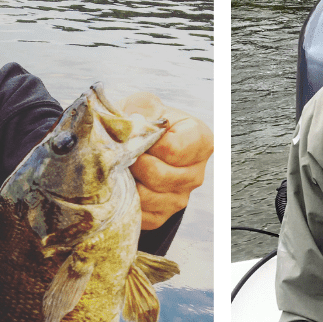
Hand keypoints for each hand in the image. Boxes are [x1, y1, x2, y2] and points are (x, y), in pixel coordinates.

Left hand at [121, 92, 212, 229]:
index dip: (149, 143)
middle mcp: (196, 173)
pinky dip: (126, 199)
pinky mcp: (163, 216)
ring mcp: (181, 197)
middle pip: (159, 175)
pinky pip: (140, 213)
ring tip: (122, 167)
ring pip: (147, 197)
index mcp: (200, 140)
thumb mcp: (144, 105)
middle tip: (124, 152)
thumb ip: (142, 108)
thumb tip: (135, 125)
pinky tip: (124, 183)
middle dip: (134, 162)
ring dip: (128, 181)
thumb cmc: (143, 124)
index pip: (174, 149)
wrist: (135, 146)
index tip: (138, 135)